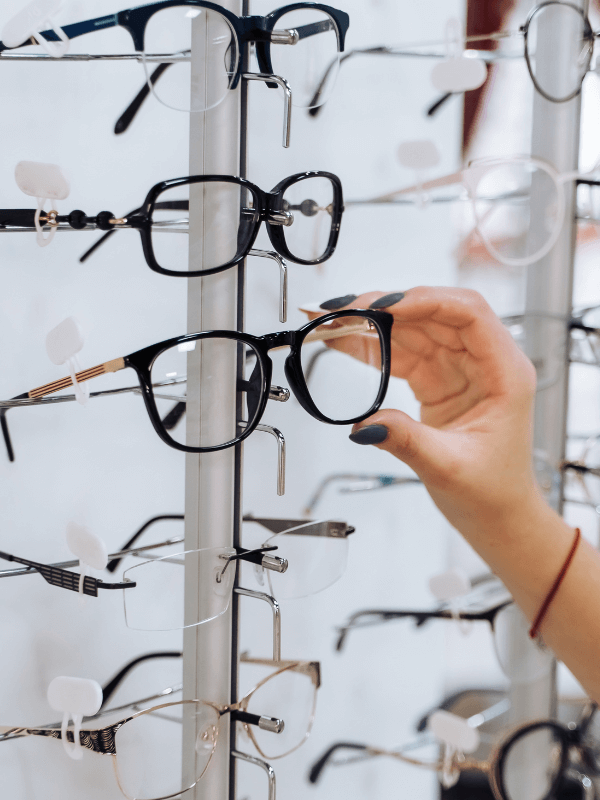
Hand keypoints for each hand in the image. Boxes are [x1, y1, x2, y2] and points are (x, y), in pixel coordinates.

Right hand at [310, 287, 542, 552]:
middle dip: (385, 308)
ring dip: (372, 323)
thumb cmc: (492, 492)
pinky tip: (343, 342)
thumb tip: (365, 424)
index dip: (424, 301)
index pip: (468, 314)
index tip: (382, 306)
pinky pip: (403, 352)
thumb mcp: (448, 468)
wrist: (497, 515)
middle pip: (433, 313)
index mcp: (505, 372)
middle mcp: (484, 361)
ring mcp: (459, 367)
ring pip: (414, 328)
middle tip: (341, 312)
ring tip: (330, 323)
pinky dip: (373, 347)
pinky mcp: (438, 379)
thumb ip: (406, 441)